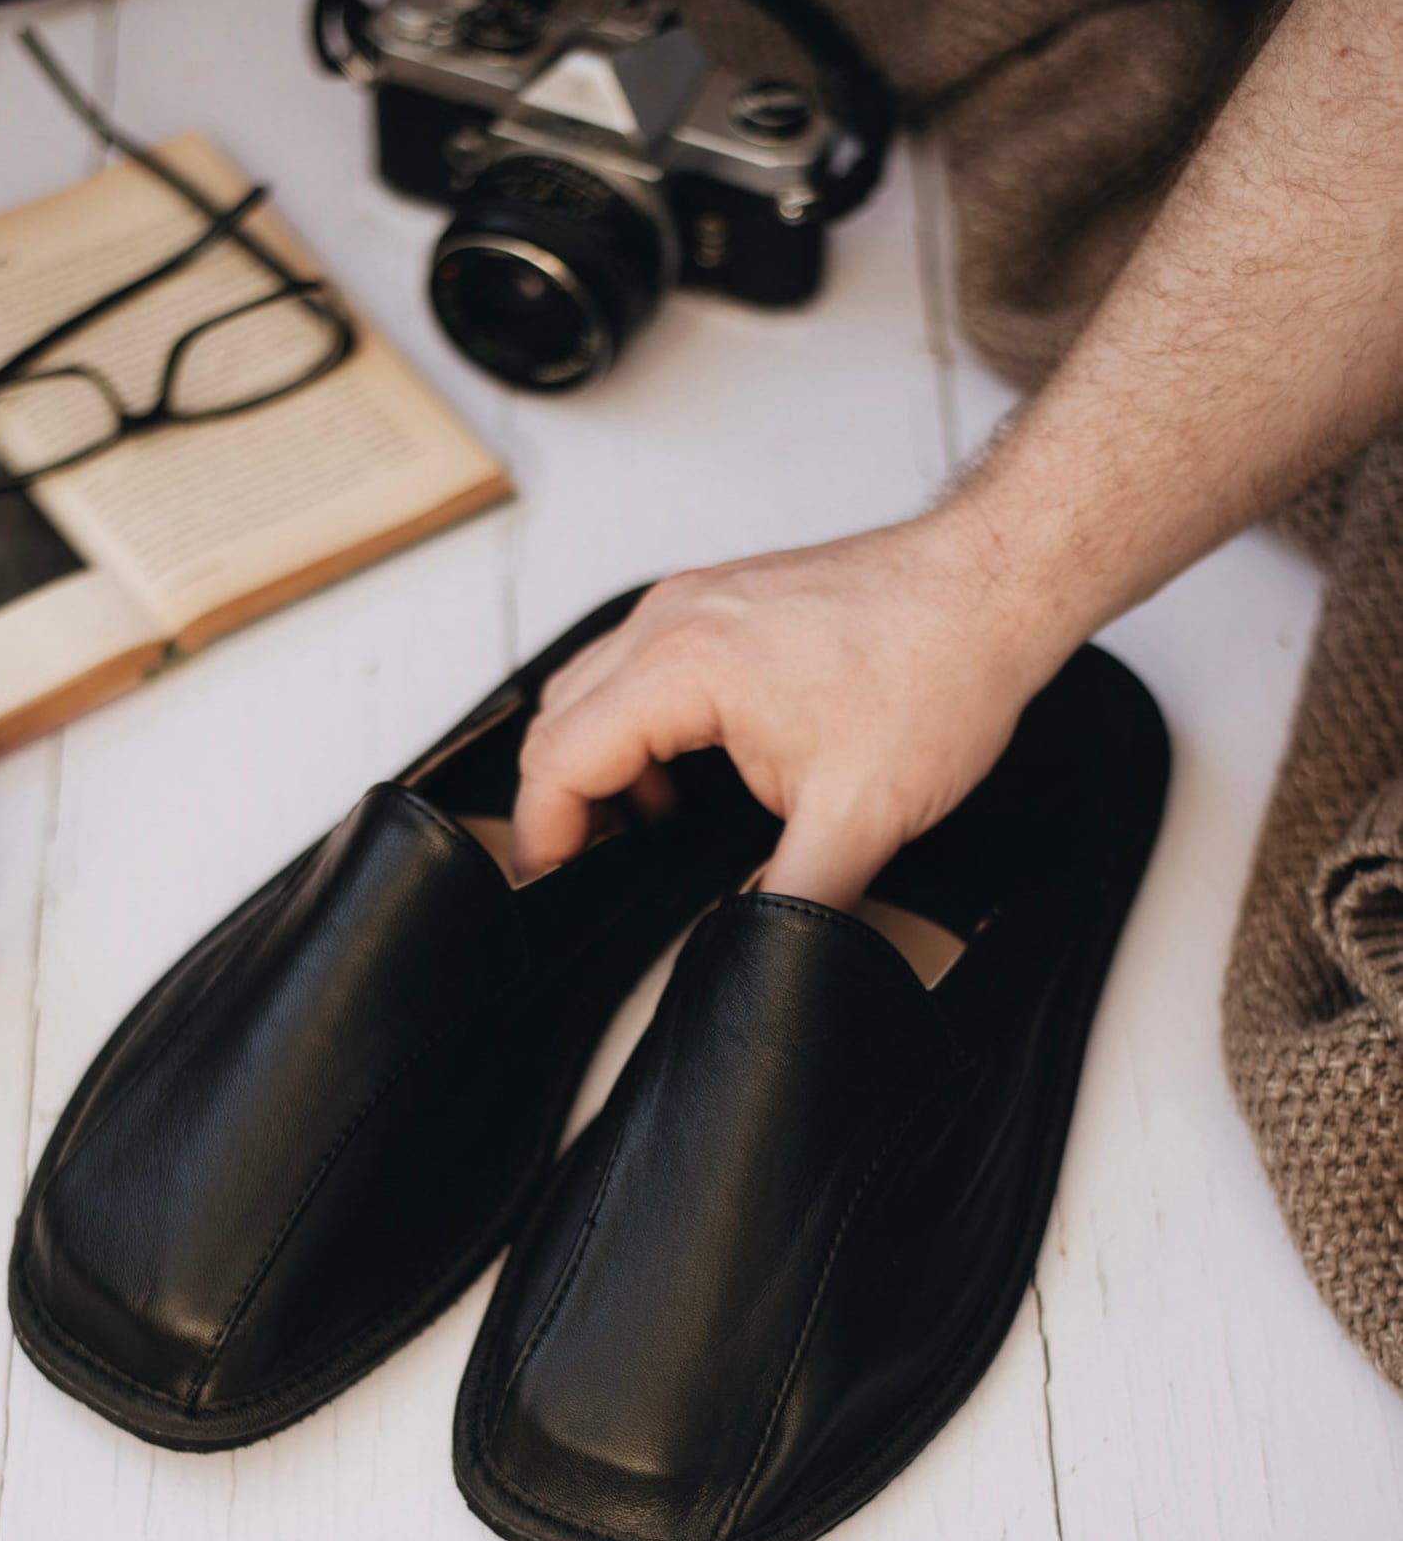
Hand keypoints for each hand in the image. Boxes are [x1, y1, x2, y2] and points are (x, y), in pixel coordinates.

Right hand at [512, 514, 1073, 909]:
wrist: (995, 586)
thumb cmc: (937, 668)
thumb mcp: (860, 818)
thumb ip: (794, 901)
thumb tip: (756, 955)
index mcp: (680, 667)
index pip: (559, 760)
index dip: (545, 837)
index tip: (556, 887)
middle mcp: (671, 619)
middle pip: (556, 719)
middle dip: (559, 802)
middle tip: (585, 868)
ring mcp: (695, 600)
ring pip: (592, 685)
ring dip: (596, 758)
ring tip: (640, 826)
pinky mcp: (724, 598)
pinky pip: (637, 662)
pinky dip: (635, 722)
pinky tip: (689, 770)